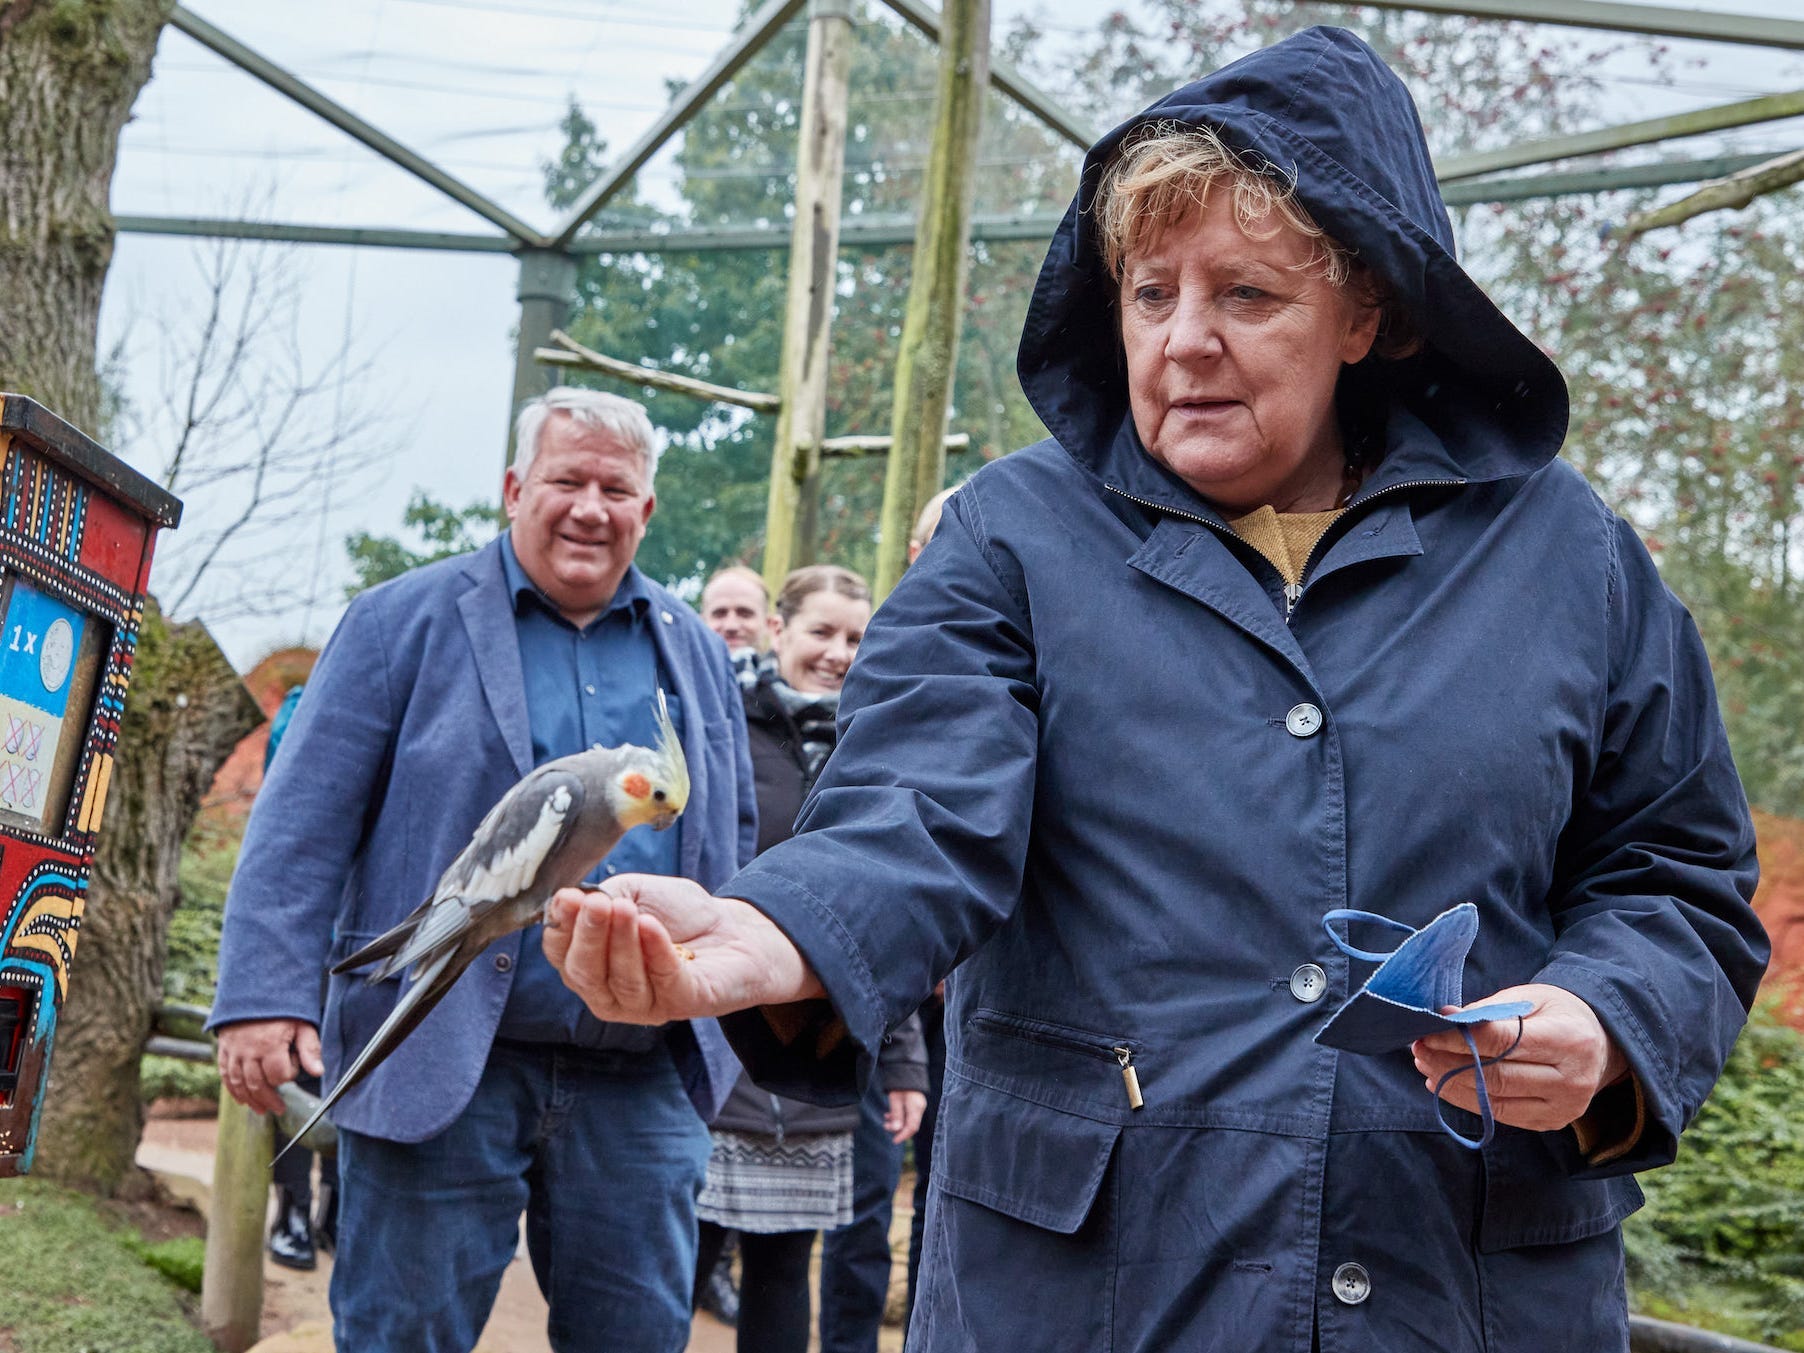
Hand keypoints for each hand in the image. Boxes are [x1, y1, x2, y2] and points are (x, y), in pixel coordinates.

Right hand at [217, 1018, 321, 1115]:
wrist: (254, 990)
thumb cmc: (282, 1008)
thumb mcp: (302, 1024)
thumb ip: (310, 1049)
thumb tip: (318, 1072)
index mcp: (270, 1045)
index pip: (279, 1075)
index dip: (289, 1075)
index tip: (295, 1064)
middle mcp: (248, 1051)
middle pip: (257, 1085)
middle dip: (269, 1100)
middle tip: (279, 1109)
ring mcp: (233, 1051)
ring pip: (239, 1084)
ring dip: (251, 1100)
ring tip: (262, 1110)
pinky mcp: (224, 1049)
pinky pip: (225, 1075)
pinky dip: (233, 1090)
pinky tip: (243, 1100)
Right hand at [544, 874, 821, 1023]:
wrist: (734, 930)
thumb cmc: (677, 915)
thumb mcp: (633, 893)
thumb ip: (601, 898)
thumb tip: (564, 900)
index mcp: (590, 963)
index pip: (560, 953)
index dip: (560, 928)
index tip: (568, 898)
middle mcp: (609, 992)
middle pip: (583, 972)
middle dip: (587, 936)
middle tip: (595, 904)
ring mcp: (644, 1005)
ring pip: (620, 980)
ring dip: (621, 941)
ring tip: (625, 908)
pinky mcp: (681, 1003)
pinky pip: (663, 980)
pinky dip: (655, 951)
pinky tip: (650, 925)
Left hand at [885, 1089, 926, 1143]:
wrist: (906, 1070)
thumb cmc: (900, 1084)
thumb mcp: (895, 1099)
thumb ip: (896, 1115)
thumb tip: (896, 1130)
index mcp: (916, 1107)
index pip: (912, 1127)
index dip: (903, 1135)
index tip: (894, 1141)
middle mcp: (919, 1108)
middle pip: (911, 1125)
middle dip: (898, 1129)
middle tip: (886, 1126)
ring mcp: (918, 1105)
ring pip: (908, 1120)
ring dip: (897, 1122)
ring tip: (886, 1120)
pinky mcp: (915, 1103)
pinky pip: (908, 1114)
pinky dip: (899, 1116)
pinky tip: (889, 1115)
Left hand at [1412, 983, 1627, 1131]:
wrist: (1601, 1043)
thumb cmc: (1559, 1013)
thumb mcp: (1529, 998)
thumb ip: (1489, 1011)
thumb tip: (1444, 1019)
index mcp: (1568, 1040)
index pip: (1501, 1042)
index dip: (1459, 1037)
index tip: (1428, 1028)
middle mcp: (1570, 1079)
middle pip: (1495, 1075)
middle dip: (1447, 1062)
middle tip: (1418, 1048)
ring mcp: (1563, 1107)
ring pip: (1493, 1099)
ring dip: (1451, 1083)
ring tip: (1424, 1063)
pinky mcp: (1550, 1122)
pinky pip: (1499, 1114)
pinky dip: (1466, 1099)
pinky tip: (1443, 1083)